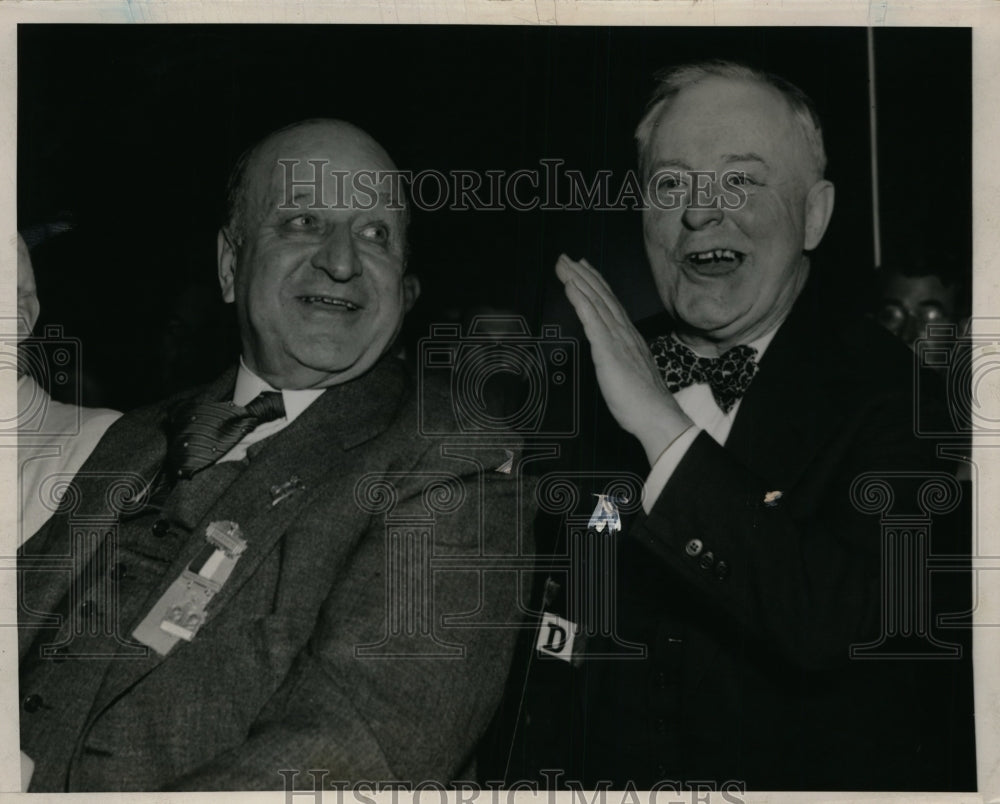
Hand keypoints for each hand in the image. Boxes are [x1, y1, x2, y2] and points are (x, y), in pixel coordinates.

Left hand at [555, 254, 692, 464]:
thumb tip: (614, 357)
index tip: (584, 268)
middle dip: (582, 275)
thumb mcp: (630, 373)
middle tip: (566, 258)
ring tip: (563, 265)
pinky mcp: (608, 351)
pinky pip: (592, 320)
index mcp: (628, 337)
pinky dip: (580, 301)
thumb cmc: (644, 402)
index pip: (610, 304)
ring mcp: (616, 339)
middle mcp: (624, 333)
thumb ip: (621, 359)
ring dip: (577, 281)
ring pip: (595, 302)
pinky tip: (570, 287)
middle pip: (601, 296)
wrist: (656, 416)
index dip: (596, 283)